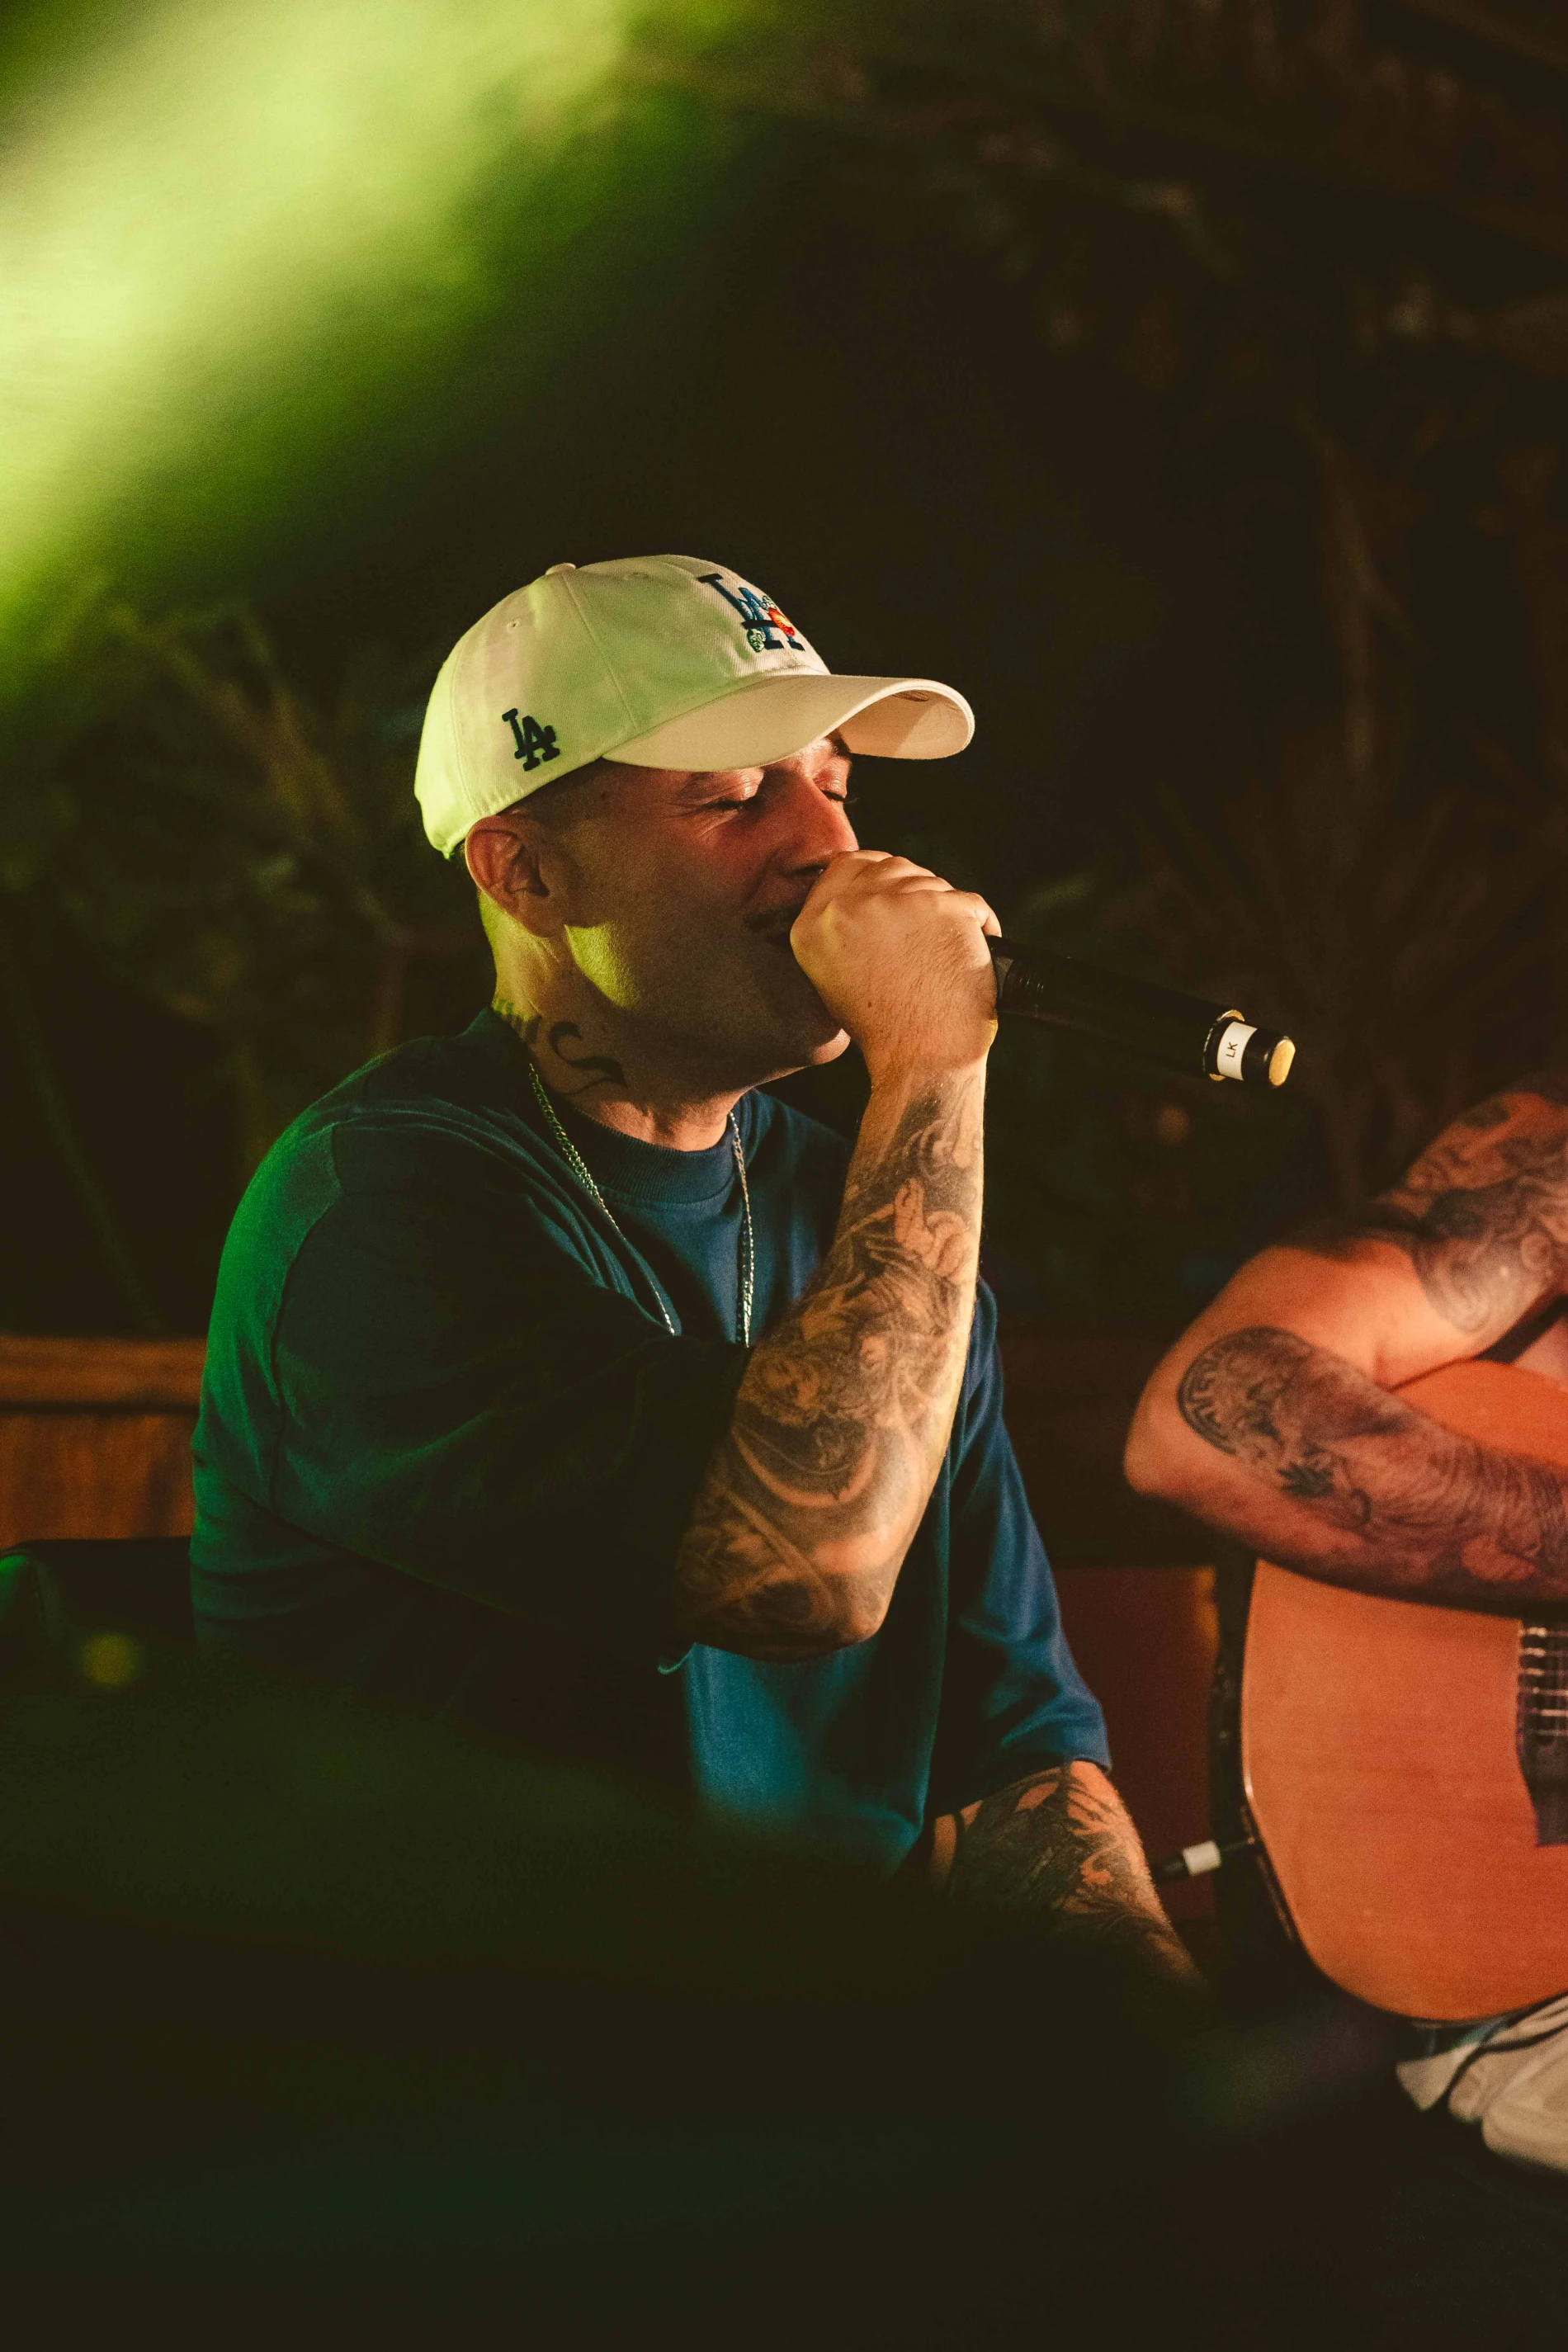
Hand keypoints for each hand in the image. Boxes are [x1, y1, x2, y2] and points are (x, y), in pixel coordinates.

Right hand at [789, 850, 999, 1081]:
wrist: (920, 1058)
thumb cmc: (883, 1028)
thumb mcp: (833, 975)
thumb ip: (840, 927)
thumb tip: (874, 890)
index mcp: (814, 925)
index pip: (847, 864)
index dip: (875, 871)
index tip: (893, 890)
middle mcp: (849, 907)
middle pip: (892, 868)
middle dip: (913, 889)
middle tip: (926, 930)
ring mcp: (898, 902)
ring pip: (932, 883)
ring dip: (946, 911)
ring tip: (946, 952)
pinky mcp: (944, 908)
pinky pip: (971, 903)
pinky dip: (980, 925)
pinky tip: (974, 950)